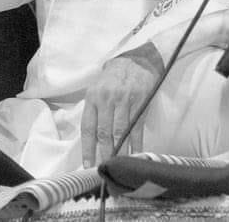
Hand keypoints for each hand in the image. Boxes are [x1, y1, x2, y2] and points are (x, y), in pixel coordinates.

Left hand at [80, 43, 162, 167]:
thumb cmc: (114, 76)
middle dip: (104, 154)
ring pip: (121, 132)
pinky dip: (136, 143)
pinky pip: (137, 127)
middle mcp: (107, 99)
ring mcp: (125, 100)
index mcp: (93, 97)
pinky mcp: (140, 101)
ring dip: (120, 151)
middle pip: (104, 133)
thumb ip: (94, 110)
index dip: (87, 148)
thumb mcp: (98, 88)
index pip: (88, 127)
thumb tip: (92, 139)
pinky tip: (135, 154)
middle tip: (104, 169)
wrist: (137, 59)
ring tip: (118, 165)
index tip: (88, 164)